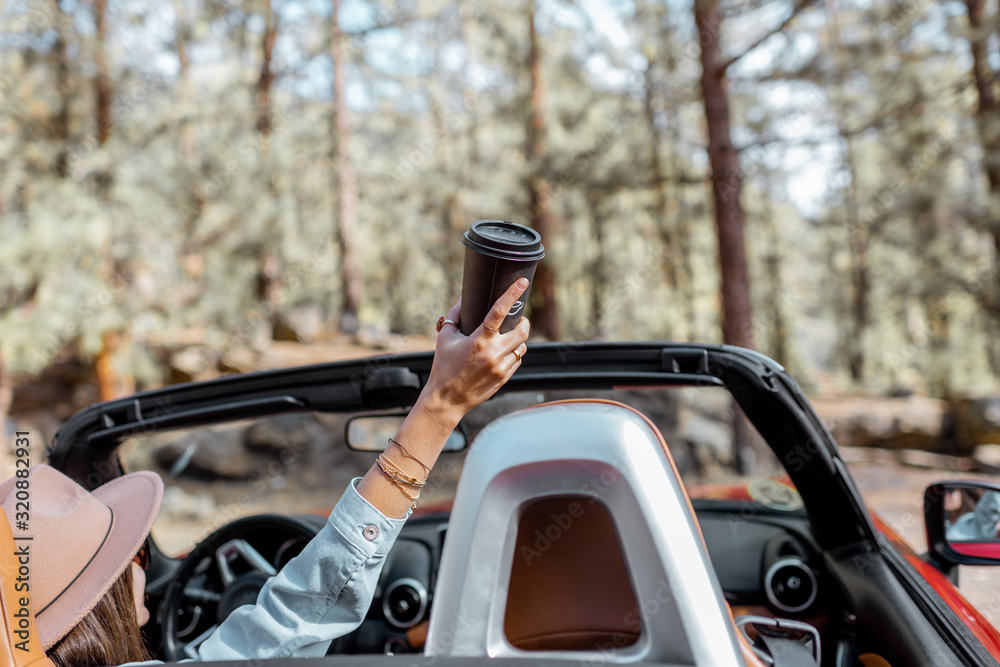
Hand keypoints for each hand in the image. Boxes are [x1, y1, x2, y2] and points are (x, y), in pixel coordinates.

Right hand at [357, 278, 529, 517]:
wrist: (446, 399)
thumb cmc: (443, 367)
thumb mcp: (445, 339)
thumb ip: (454, 316)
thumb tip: (463, 298)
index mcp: (479, 340)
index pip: (499, 311)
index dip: (512, 294)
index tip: (523, 282)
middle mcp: (493, 353)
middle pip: (522, 331)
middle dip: (524, 322)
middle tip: (519, 319)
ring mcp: (501, 367)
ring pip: (522, 347)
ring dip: (518, 339)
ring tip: (508, 337)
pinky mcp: (504, 378)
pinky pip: (518, 361)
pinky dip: (514, 353)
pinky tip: (504, 353)